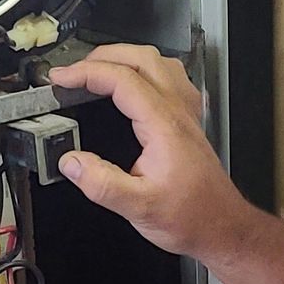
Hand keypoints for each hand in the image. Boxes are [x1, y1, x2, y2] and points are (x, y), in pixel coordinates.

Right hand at [47, 45, 252, 264]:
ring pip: (159, 63)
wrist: (222, 227)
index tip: (61, 78)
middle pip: (142, 58)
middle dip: (102, 56)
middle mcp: (178, 112)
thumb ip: (102, 184)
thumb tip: (71, 162)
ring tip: (99, 70)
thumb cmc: (192, 217)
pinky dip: (147, 71)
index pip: (122, 79)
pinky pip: (171, 79)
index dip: (86, 72)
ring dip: (126, 58)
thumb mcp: (139, 208)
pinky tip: (136, 84)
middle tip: (74, 72)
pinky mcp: (189, 122)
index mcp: (164, 125)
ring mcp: (187, 114)